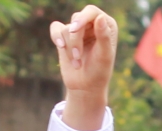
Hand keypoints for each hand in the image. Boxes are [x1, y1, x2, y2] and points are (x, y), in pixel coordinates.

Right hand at [50, 6, 117, 130]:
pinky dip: (56, 37)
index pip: (91, 12)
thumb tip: (100, 18)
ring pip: (66, 28)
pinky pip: (55, 28)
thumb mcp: (104, 55)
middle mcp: (92, 24)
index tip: (75, 29)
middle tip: (78, 56)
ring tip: (76, 63)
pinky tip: (60, 46)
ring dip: (69, 47)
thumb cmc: (99, 72)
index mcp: (106, 25)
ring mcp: (78, 30)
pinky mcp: (65, 36)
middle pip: (77, 19)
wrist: (85, 87)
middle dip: (75, 39)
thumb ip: (104, 36)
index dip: (82, 18)